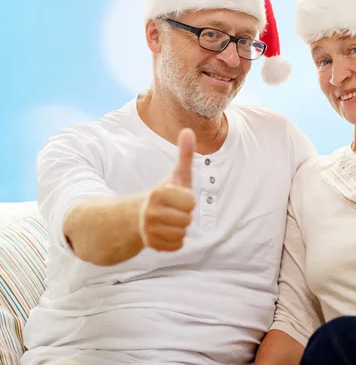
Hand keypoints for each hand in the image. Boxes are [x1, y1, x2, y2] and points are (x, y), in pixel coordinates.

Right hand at [139, 128, 196, 250]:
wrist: (143, 214)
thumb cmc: (167, 192)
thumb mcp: (177, 174)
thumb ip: (184, 154)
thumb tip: (188, 130)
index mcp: (159, 193)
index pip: (191, 202)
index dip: (188, 199)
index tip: (179, 196)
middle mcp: (151, 212)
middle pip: (187, 219)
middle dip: (185, 214)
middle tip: (174, 209)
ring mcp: (149, 230)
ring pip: (182, 233)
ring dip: (181, 227)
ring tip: (170, 219)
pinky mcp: (151, 245)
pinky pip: (177, 246)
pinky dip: (175, 240)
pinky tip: (166, 231)